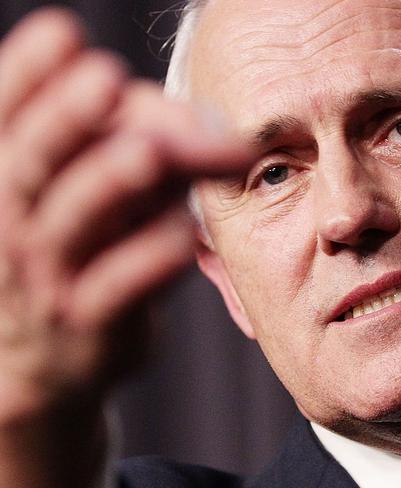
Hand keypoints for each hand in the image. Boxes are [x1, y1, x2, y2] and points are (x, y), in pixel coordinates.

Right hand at [0, 8, 249, 486]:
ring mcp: (49, 280)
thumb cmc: (79, 255)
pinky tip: (187, 231)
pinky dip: (155, 254)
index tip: (63, 33)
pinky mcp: (93, 325)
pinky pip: (124, 286)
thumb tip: (199, 118)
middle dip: (66, 120)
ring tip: (148, 151)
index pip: (5, 122)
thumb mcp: (85, 197)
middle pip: (32, 165)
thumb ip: (128, 150)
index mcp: (6, 184)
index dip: (25, 76)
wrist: (45, 362)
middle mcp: (15, 228)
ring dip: (112, 183)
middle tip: (104, 77)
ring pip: (76, 224)